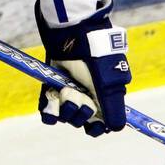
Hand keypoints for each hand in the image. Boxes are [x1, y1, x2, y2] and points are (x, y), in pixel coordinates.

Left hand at [35, 0, 130, 136]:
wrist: (74, 36)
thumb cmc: (97, 59)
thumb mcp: (109, 85)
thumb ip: (114, 108)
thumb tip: (117, 129)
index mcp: (102, 98)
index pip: (99, 125)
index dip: (96, 128)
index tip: (93, 126)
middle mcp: (85, 98)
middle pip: (80, 122)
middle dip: (80, 115)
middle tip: (81, 99)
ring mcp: (68, 93)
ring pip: (64, 117)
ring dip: (65, 109)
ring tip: (68, 91)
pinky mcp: (52, 88)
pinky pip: (47, 110)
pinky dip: (49, 110)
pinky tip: (53, 100)